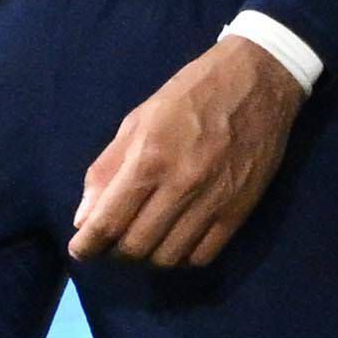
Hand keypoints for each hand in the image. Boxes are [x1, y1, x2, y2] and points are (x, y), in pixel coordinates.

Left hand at [70, 36, 303, 268]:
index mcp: (149, 158)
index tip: (80, 250)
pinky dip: (182, 257)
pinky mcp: (239, 211)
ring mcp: (213, 202)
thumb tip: (84, 218)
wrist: (258, 80)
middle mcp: (180, 186)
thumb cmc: (190, 93)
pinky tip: (175, 240)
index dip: (87, 246)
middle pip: (136, 247)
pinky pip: (203, 255)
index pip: (108, 222)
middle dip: (114, 252)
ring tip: (143, 240)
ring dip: (148, 257)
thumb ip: (107, 168)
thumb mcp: (138, 119)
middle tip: (112, 241)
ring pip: (168, 257)